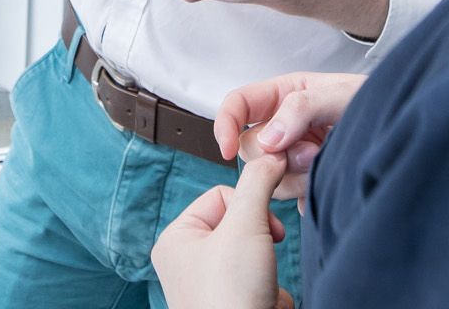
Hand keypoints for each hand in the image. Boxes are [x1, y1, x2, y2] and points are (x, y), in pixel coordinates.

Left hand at [151, 154, 292, 308]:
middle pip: (240, 223)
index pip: (221, 195)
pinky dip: (272, 292)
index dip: (248, 208)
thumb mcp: (245, 225)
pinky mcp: (234, 305)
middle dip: (261, 241)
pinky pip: (263, 282)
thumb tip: (271, 155)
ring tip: (260, 288)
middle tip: (262, 258)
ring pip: (256, 253)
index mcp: (176, 239)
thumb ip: (258, 184)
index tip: (262, 229)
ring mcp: (211, 286)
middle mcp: (188, 262)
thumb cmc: (231, 297)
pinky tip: (264, 305)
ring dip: (268, 268)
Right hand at [214, 70, 365, 202]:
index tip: (226, 149)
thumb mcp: (339, 93)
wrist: (402, 128)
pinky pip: (293, 198)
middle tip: (312, 150)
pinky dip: (308, 194)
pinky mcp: (307, 185)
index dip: (224, 124)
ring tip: (326, 161)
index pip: (237, 105)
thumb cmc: (374, 100)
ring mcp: (294, 157)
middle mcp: (283, 127)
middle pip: (251, 148)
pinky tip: (329, 180)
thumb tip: (270, 140)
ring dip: (295, 175)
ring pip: (268, 177)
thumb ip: (301, 108)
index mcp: (281, 96)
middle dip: (277, 154)